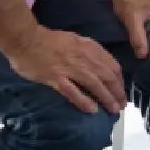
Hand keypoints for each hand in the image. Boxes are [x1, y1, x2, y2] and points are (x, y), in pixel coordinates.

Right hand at [7, 24, 126, 113]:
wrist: (27, 39)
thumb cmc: (52, 40)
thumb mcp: (78, 40)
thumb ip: (90, 52)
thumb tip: (102, 64)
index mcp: (91, 48)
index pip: (113, 66)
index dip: (120, 80)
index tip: (122, 91)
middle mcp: (85, 58)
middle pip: (107, 77)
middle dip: (118, 92)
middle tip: (122, 105)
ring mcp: (70, 68)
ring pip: (94, 85)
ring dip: (106, 98)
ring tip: (113, 110)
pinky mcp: (56, 77)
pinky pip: (72, 91)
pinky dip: (84, 101)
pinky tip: (92, 110)